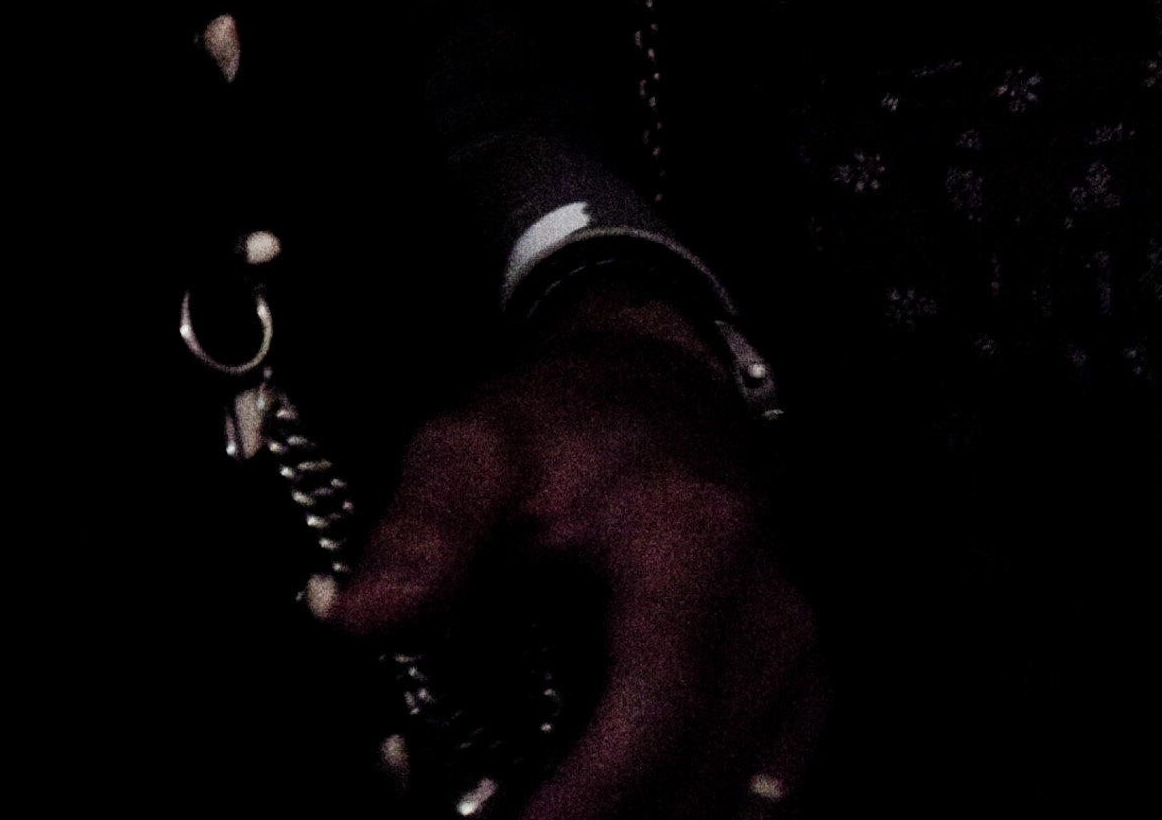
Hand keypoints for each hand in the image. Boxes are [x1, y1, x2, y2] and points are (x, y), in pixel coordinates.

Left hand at [338, 297, 821, 817]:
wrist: (665, 385)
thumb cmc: (576, 419)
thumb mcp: (479, 441)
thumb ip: (424, 527)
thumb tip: (361, 617)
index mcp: (697, 545)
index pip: (657, 705)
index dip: (588, 795)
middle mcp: (771, 616)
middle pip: (694, 780)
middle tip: (490, 818)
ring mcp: (798, 669)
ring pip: (729, 808)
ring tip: (526, 809)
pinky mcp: (800, 705)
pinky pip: (750, 802)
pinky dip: (671, 813)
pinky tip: (590, 804)